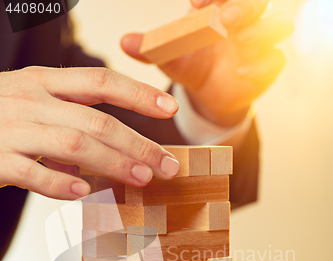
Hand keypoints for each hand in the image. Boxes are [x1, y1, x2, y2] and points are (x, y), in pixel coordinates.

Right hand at [0, 66, 179, 199]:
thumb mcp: (32, 104)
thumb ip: (69, 120)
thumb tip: (109, 152)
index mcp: (43, 82)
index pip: (99, 82)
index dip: (137, 93)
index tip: (169, 109)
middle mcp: (30, 100)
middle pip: (96, 121)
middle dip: (138, 144)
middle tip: (167, 166)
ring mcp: (12, 129)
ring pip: (73, 145)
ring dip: (112, 163)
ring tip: (141, 179)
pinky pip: (32, 172)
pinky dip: (59, 184)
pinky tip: (83, 193)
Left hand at [121, 0, 293, 127]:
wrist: (210, 94)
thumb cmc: (192, 64)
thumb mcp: (170, 56)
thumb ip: (151, 48)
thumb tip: (124, 42)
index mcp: (221, 9)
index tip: (195, 2)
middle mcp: (246, 21)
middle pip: (258, 2)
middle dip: (245, 6)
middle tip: (227, 19)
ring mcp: (261, 44)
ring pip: (278, 26)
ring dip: (263, 30)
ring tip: (243, 42)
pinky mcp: (268, 68)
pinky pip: (277, 60)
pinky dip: (263, 64)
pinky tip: (241, 73)